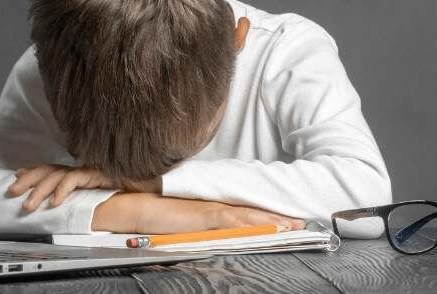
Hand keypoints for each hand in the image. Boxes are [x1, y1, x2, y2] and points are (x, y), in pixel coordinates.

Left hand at [8, 164, 115, 211]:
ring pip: (57, 175)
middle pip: (48, 170)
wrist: (148, 188)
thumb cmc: (124, 193)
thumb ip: (78, 197)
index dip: (33, 172)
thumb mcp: (94, 198)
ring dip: (40, 190)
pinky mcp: (97, 173)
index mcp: (78, 172)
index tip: (16, 177)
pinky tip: (55, 202)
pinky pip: (75, 179)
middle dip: (28, 181)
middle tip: (11, 192)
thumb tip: (58, 204)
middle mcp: (81, 168)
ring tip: (29, 205)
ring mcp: (88, 170)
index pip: (51, 169)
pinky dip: (63, 189)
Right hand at [91, 193, 304, 233]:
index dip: (267, 214)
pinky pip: (230, 220)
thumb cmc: (157, 214)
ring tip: (291, 226)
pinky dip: (248, 224)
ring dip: (270, 221)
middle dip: (278, 217)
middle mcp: (216, 205)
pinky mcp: (203, 215)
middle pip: (252, 211)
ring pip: (247, 215)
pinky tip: (262, 228)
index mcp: (213, 207)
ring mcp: (210, 209)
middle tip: (300, 222)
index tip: (286, 219)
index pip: (245, 210)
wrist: (137, 205)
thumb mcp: (185, 221)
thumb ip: (201, 224)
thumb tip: (213, 231)